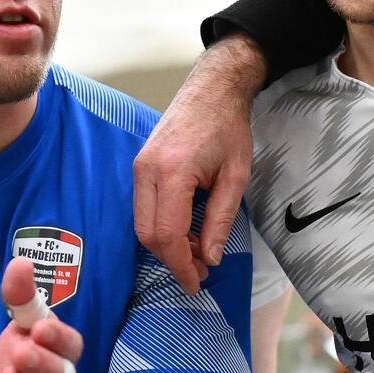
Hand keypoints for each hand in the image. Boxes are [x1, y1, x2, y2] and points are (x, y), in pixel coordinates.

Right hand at [133, 34, 265, 292]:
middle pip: (147, 233)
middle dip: (171, 259)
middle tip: (200, 271)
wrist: (212, 90)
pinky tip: (186, 231)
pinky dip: (161, 227)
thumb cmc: (228, 128)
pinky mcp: (139, 166)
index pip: (167, 233)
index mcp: (172, 171)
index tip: (197, 282)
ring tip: (197, 252)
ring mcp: (138, 167)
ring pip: (141, 223)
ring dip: (166, 244)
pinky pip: (143, 208)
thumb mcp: (235, 177)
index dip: (181, 264)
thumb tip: (209, 257)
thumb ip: (220, 219)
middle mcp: (146, 170)